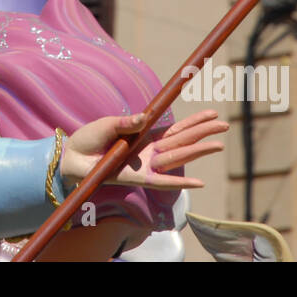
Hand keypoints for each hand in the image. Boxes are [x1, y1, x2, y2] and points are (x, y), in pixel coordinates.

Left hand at [60, 109, 227, 191]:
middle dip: (203, 132)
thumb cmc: (90, 139)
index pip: (176, 128)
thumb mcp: (110, 124)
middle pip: (183, 140)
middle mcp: (151, 150)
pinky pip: (164, 181)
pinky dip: (181, 183)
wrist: (72, 157)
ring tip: (219, 144)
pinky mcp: (139, 178)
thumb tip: (145, 116)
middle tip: (225, 125)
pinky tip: (199, 183)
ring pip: (179, 157)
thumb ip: (128, 122)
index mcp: (146, 134)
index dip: (194, 121)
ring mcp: (147, 164)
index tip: (212, 113)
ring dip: (198, 151)